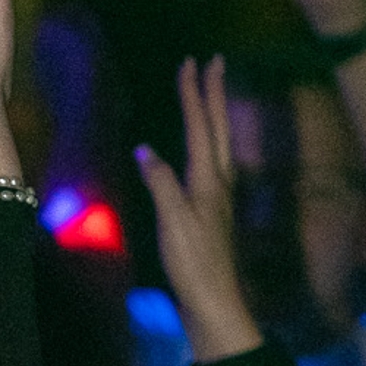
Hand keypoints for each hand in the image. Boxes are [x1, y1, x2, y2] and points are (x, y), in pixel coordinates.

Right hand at [135, 59, 264, 364]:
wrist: (214, 303)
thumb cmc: (194, 264)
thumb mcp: (174, 222)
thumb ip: (162, 184)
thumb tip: (146, 149)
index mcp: (209, 180)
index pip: (200, 127)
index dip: (194, 94)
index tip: (191, 62)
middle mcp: (219, 182)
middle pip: (217, 129)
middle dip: (213, 94)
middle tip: (214, 62)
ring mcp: (218, 197)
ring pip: (218, 143)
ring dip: (213, 114)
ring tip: (210, 94)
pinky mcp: (213, 211)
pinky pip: (210, 162)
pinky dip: (205, 142)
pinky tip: (199, 149)